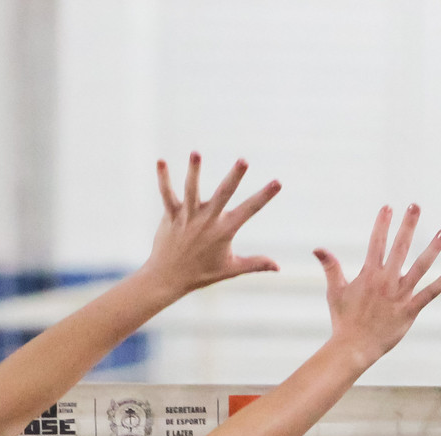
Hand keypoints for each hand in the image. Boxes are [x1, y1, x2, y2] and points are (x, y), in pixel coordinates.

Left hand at [140, 153, 281, 296]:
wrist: (168, 278)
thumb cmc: (202, 274)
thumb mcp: (232, 269)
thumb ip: (256, 264)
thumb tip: (279, 267)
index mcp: (224, 231)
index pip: (249, 210)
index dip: (264, 196)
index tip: (277, 182)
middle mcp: (207, 221)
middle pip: (223, 194)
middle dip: (234, 177)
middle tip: (244, 160)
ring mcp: (187, 217)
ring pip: (191, 190)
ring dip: (194, 171)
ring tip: (196, 152)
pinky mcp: (171, 215)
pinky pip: (166, 194)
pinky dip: (163, 178)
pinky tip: (161, 160)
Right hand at [314, 205, 440, 368]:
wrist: (353, 347)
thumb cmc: (343, 319)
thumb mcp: (334, 290)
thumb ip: (330, 267)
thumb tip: (318, 248)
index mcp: (368, 274)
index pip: (376, 242)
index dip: (382, 224)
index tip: (388, 208)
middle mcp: (386, 280)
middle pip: (399, 247)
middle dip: (408, 225)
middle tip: (415, 206)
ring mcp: (399, 295)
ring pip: (420, 267)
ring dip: (433, 248)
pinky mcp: (410, 310)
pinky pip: (429, 294)